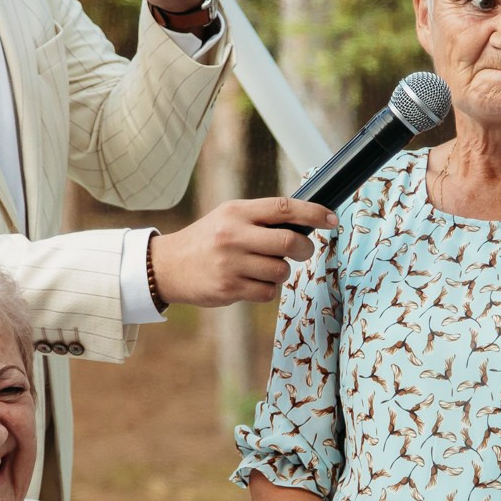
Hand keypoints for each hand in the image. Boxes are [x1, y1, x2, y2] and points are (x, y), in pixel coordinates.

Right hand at [147, 197, 334, 306]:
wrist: (168, 266)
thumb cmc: (207, 240)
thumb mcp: (229, 217)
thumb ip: (262, 218)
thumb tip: (306, 223)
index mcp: (237, 211)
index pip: (284, 208)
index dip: (314, 213)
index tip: (332, 220)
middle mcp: (234, 234)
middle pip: (290, 243)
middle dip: (305, 250)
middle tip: (303, 252)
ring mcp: (231, 263)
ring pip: (281, 271)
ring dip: (282, 272)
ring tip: (265, 268)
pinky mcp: (228, 288)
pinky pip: (268, 292)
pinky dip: (267, 289)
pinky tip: (251, 282)